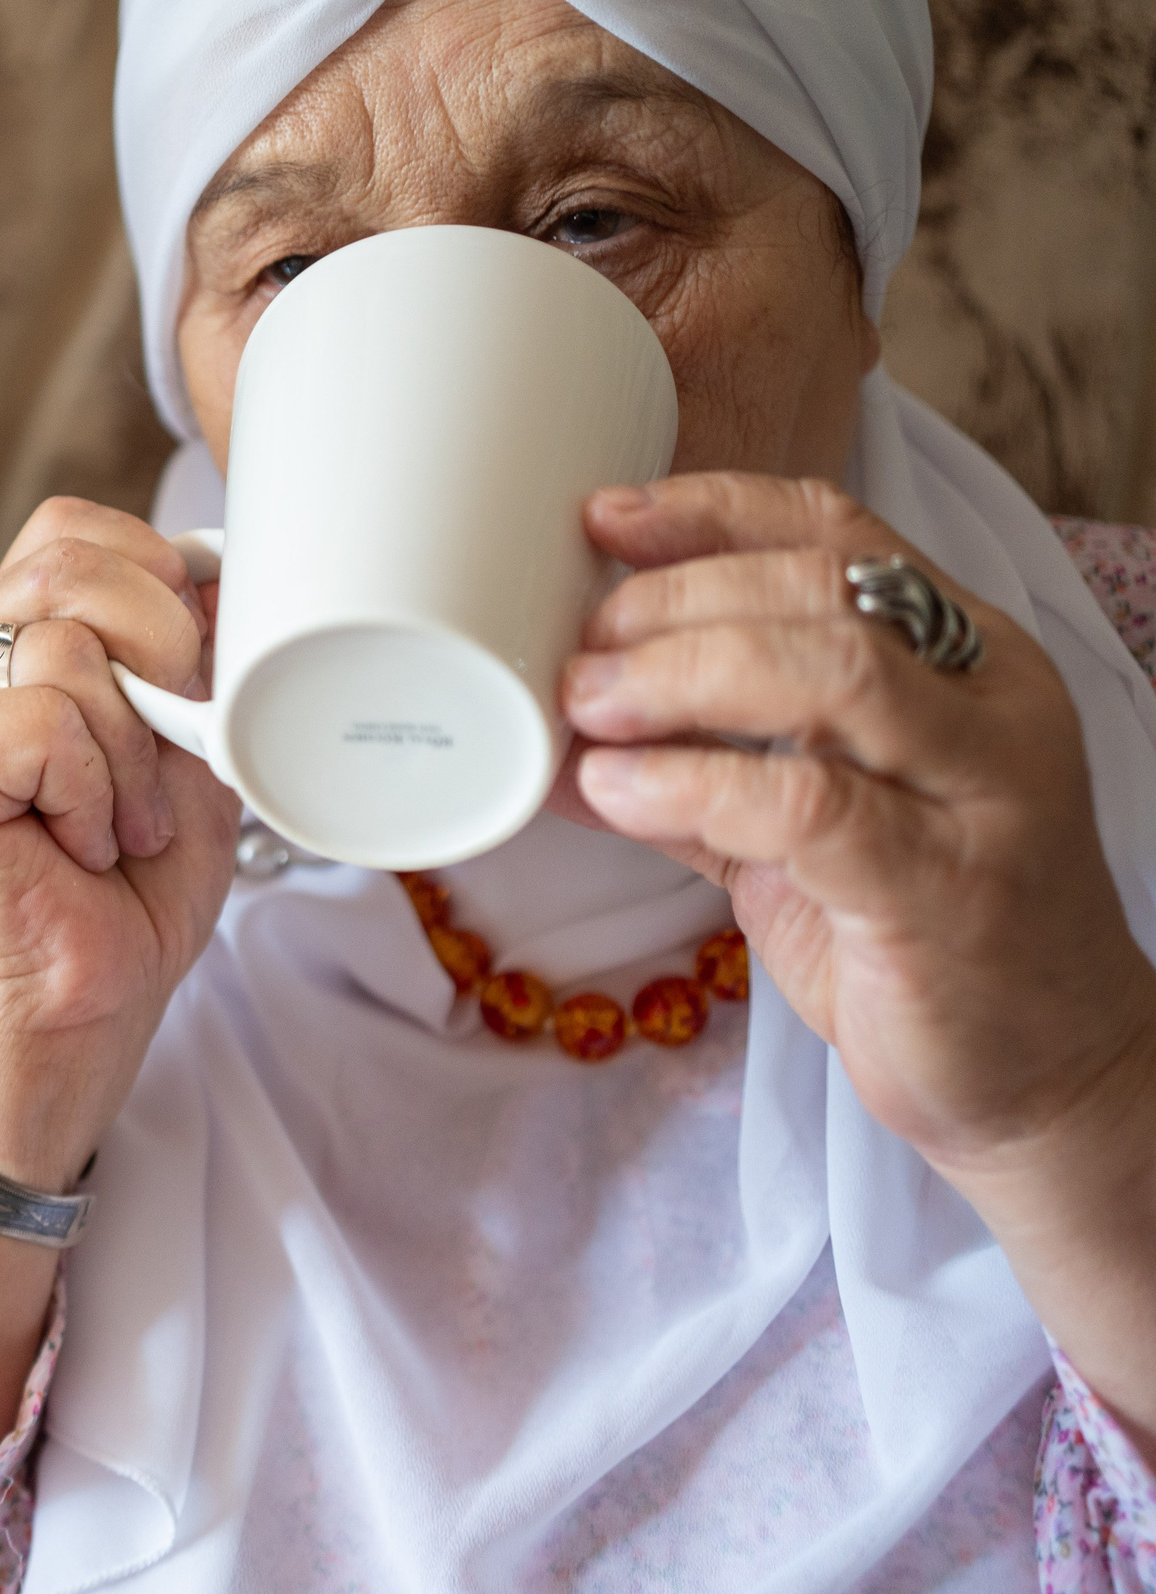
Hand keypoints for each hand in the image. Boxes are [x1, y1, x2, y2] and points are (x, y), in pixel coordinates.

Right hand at [0, 496, 239, 1185]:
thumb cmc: (125, 902)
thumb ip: (191, 661)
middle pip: (67, 561)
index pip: (68, 531)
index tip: (186, 684)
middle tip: (164, 759)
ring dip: (128, 748)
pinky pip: (40, 719)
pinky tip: (79, 846)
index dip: (153, 580)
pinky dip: (91, 787)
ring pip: (61, 642)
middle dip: (161, 651)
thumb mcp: (185, 754)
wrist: (75, 1019)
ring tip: (116, 827)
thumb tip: (222, 572)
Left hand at [556, 470, 1155, 1441]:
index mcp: (966, 658)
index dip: (712, 510)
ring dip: (681, 674)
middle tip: (582, 652)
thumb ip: (697, 773)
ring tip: (588, 708)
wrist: (1042, 1075)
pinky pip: (809, 803)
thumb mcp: (801, 833)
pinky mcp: (946, 886)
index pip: (838, 535)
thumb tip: (560, 736)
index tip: (603, 518)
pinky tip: (619, 793)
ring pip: (831, 671)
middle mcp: (989, 704)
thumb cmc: (919, 939)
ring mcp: (982, 792)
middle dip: (676, 602)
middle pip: (820, 590)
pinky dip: (694, 784)